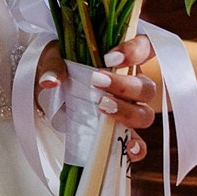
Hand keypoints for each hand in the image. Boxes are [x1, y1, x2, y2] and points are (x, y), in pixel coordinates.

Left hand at [36, 35, 159, 163]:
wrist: (49, 97)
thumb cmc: (60, 70)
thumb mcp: (53, 59)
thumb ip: (53, 66)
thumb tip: (50, 81)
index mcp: (123, 60)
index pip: (145, 47)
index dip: (135, 51)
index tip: (110, 57)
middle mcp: (132, 85)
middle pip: (147, 87)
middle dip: (125, 86)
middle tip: (98, 82)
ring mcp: (129, 111)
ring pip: (146, 114)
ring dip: (127, 113)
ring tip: (102, 108)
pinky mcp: (121, 134)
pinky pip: (138, 144)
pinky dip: (136, 147)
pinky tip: (128, 148)